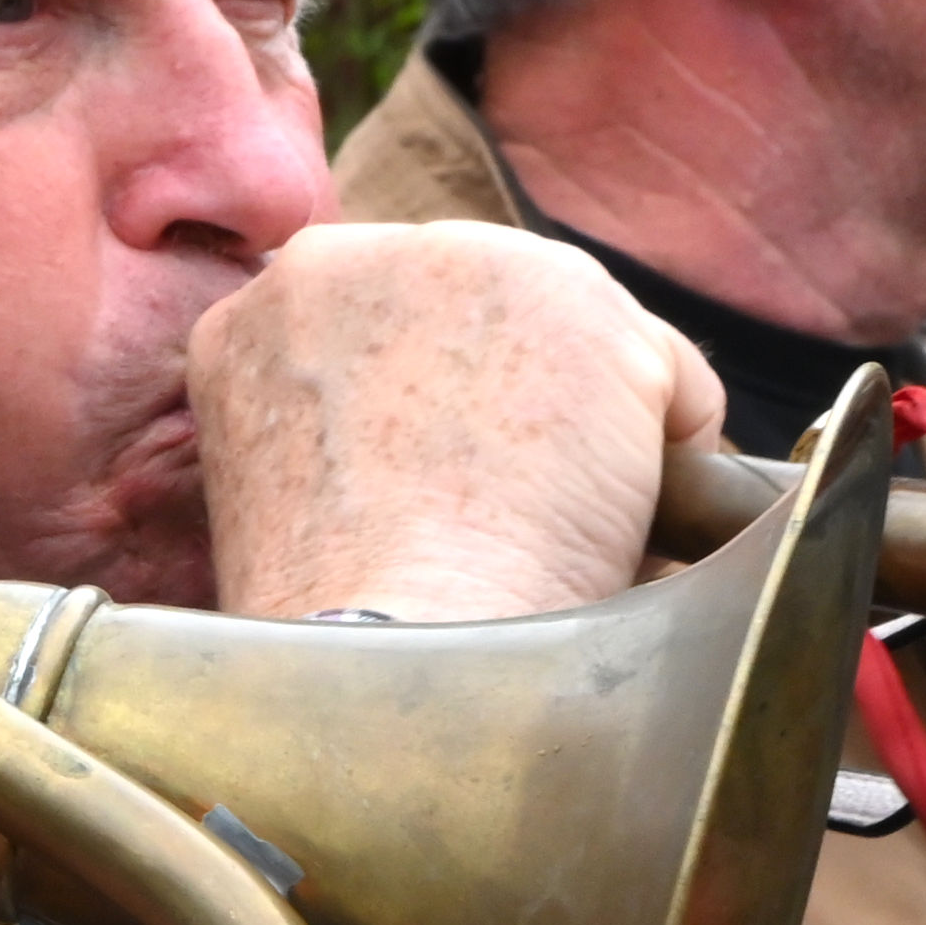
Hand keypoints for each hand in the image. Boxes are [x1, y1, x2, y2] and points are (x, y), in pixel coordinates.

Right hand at [190, 221, 717, 623]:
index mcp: (256, 315)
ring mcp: (463, 265)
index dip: (434, 423)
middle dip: (516, 412)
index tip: (439, 502)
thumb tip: (445, 444)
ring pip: (577, 346)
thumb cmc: (333, 639)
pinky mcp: (576, 302)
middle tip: (503, 528)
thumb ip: (339, 427)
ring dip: (586, 442)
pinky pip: (669, 384)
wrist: (382, 665)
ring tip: (548, 542)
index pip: (386, 333)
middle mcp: (349, 259)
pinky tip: (608, 537)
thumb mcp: (283, 499)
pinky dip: (664, 471)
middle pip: (484, 319)